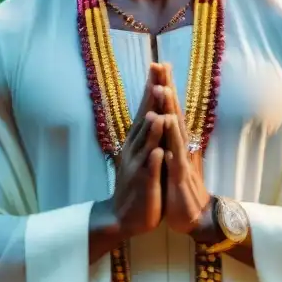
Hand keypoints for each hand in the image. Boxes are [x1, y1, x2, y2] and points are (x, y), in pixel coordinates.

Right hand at [109, 64, 168, 239]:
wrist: (122, 216)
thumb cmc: (137, 184)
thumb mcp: (143, 154)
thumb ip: (149, 134)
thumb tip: (155, 109)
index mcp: (138, 140)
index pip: (147, 107)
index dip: (153, 87)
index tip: (159, 65)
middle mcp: (136, 148)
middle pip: (145, 117)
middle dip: (152, 97)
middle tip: (158, 74)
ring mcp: (139, 166)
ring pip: (147, 144)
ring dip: (152, 129)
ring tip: (157, 112)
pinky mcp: (144, 184)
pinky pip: (150, 171)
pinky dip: (154, 161)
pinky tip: (159, 152)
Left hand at [156, 64, 211, 235]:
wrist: (195, 216)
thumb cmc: (181, 188)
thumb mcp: (173, 159)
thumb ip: (171, 139)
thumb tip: (168, 117)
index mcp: (176, 141)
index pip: (169, 109)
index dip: (164, 88)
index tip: (157, 65)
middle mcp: (181, 145)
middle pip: (174, 112)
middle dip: (167, 88)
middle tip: (161, 64)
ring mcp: (182, 158)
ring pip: (175, 130)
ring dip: (170, 109)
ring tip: (163, 89)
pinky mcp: (181, 175)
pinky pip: (176, 154)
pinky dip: (172, 140)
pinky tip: (168, 126)